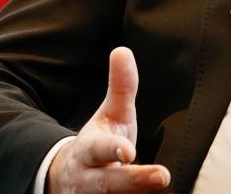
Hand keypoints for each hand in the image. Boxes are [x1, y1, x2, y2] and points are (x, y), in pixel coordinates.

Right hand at [47, 47, 170, 192]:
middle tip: (162, 176)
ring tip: (162, 187)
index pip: (99, 149)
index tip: (129, 151)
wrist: (68, 179)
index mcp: (89, 149)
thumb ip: (121, 88)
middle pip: (109, 183)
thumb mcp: (110, 116)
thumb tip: (123, 50)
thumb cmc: (99, 143)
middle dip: (134, 181)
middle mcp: (89, 179)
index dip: (113, 149)